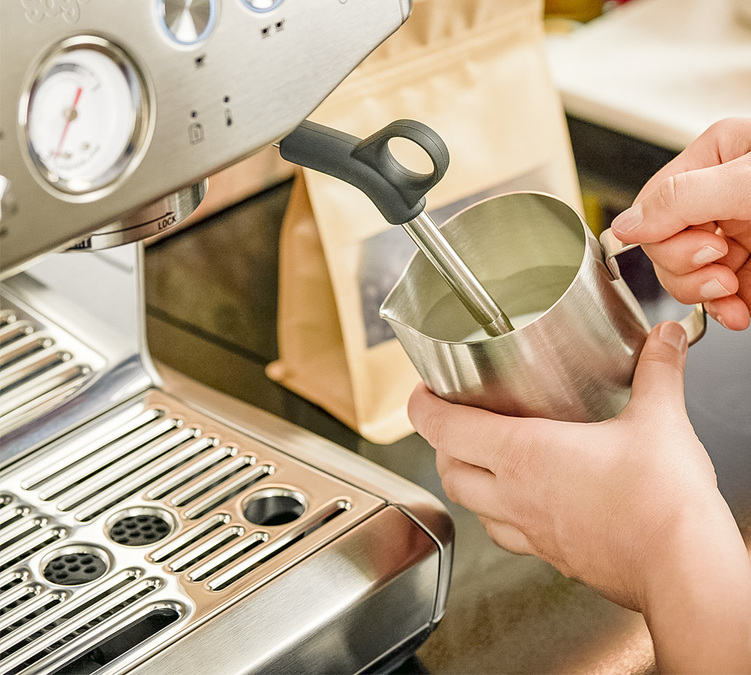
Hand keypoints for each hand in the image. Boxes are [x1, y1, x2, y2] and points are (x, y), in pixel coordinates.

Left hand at [409, 322, 750, 672]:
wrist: (682, 570)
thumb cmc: (662, 502)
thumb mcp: (659, 421)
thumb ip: (657, 372)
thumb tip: (664, 339)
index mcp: (522, 453)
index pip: (443, 428)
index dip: (422, 407)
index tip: (422, 392)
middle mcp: (514, 495)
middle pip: (448, 470)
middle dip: (441, 445)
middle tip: (454, 423)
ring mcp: (530, 531)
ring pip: (472, 507)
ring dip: (467, 482)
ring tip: (482, 463)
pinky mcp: (553, 557)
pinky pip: (508, 536)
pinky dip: (501, 517)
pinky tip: (525, 506)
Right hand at [611, 117, 750, 330]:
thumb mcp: (747, 180)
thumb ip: (680, 199)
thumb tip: (624, 227)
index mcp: (711, 161)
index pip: (651, 209)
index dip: (665, 239)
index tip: (701, 248)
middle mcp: (718, 197)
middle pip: (662, 247)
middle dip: (687, 269)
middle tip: (720, 268)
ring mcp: (736, 232)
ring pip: (686, 275)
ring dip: (705, 294)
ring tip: (732, 291)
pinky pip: (721, 295)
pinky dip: (726, 310)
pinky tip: (738, 311)